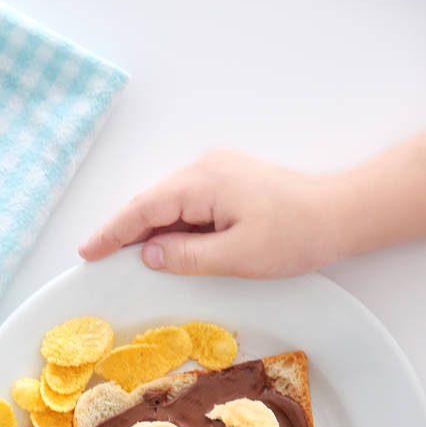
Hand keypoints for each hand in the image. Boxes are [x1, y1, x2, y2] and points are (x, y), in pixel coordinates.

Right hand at [79, 149, 335, 277]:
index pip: (143, 209)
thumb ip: (186, 256)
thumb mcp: (235, 256)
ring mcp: (218, 172)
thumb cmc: (294, 235)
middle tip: (99, 257)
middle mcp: (205, 169)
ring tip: (129, 258)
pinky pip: (187, 204)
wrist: (339, 214)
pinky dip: (172, 226)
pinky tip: (168, 246)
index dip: (112, 232)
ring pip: (169, 203)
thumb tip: (149, 253)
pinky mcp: (229, 182)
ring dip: (150, 230)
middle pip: (151, 202)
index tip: (87, 252)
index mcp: (202, 182)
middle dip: (124, 231)